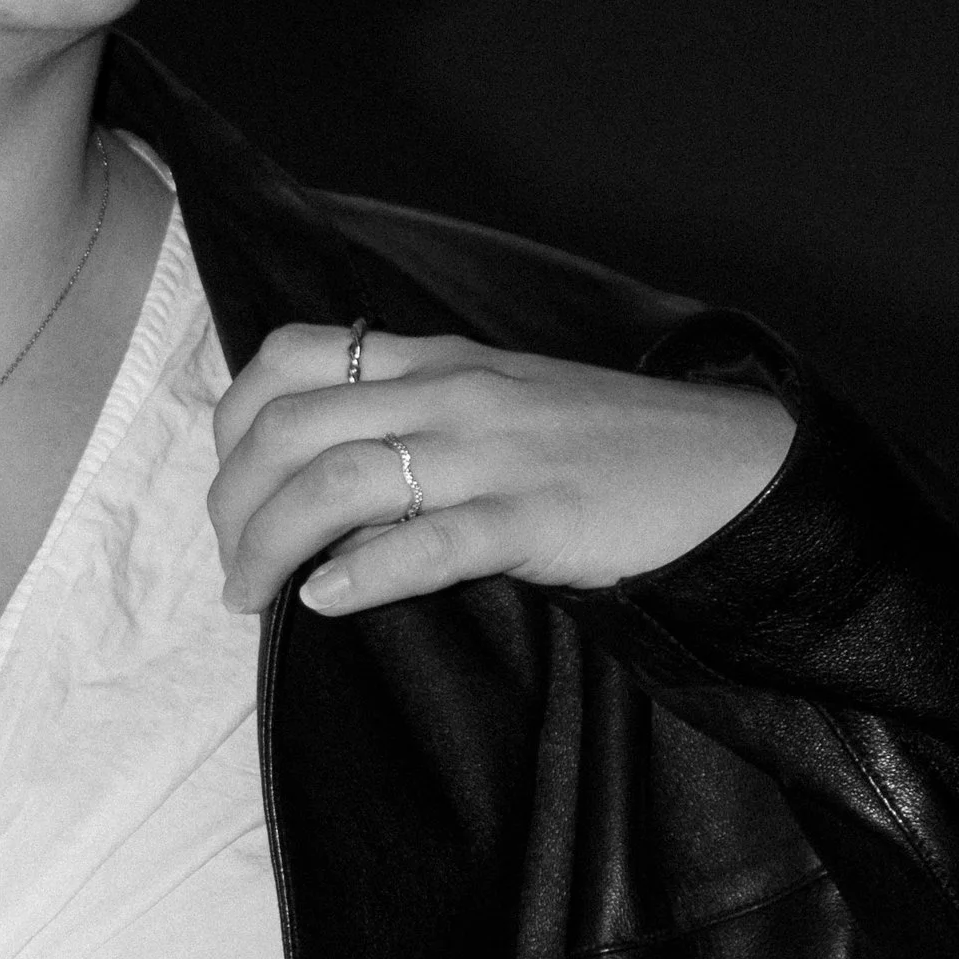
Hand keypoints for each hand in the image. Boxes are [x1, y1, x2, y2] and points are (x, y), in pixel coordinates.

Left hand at [208, 321, 797, 618]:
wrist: (728, 468)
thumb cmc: (605, 447)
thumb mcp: (496, 404)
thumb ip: (412, 420)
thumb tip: (318, 482)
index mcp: (435, 359)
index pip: (290, 357)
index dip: (233, 424)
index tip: (230, 489)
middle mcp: (452, 392)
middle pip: (292, 427)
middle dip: (234, 502)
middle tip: (230, 570)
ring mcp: (495, 451)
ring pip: (341, 480)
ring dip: (273, 545)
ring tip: (253, 598)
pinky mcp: (538, 515)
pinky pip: (429, 539)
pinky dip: (363, 572)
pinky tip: (328, 602)